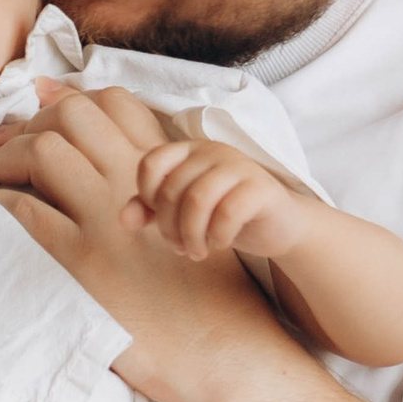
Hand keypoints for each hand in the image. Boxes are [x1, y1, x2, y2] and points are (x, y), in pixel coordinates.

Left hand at [0, 88, 306, 401]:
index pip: (114, 103)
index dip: (68, 97)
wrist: (225, 351)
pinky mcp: (83, 260)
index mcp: (165, 170)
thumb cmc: (214, 296)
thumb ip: (163, 193)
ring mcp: (108, 219)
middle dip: (30, 123)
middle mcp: (137, 183)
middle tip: (3, 145)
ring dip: (6, 158)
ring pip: (44, 153)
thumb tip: (126, 184)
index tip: (38, 102)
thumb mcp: (196, 224)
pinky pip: (27, 212)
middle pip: (72, 116)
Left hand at [128, 136, 309, 267]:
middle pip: (172, 188)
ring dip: (191, 235)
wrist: (278, 225)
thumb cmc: (224, 214)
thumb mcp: (183, 212)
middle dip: (170, 227)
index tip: (162, 221)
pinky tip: (220, 245)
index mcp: (189, 150)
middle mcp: (212, 150)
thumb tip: (124, 220)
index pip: (150, 163)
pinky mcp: (262, 188)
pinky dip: (218, 236)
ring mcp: (239, 166)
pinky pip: (229, 212)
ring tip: (197, 252)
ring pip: (198, 199)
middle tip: (181, 247)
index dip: (148, 198)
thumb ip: (151, 210)